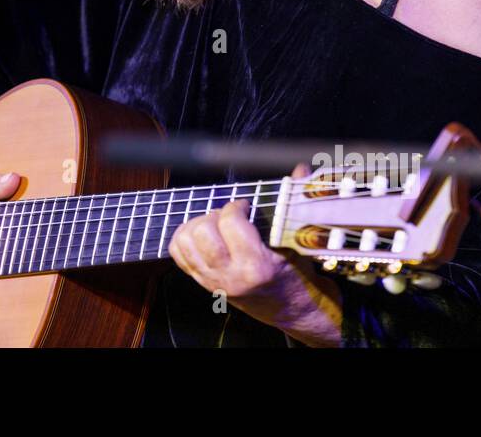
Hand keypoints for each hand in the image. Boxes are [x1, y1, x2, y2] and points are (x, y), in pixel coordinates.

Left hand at [168, 198, 343, 345]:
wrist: (291, 310)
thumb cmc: (297, 275)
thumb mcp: (300, 243)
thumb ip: (295, 204)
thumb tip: (302, 169)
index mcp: (256, 266)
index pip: (230, 222)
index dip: (236, 205)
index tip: (246, 205)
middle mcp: (230, 275)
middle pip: (201, 232)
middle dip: (213, 215)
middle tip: (229, 216)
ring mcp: (213, 281)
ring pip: (184, 242)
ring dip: (195, 225)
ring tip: (215, 225)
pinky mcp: (204, 283)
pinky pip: (178, 255)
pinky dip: (184, 238)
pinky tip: (203, 235)